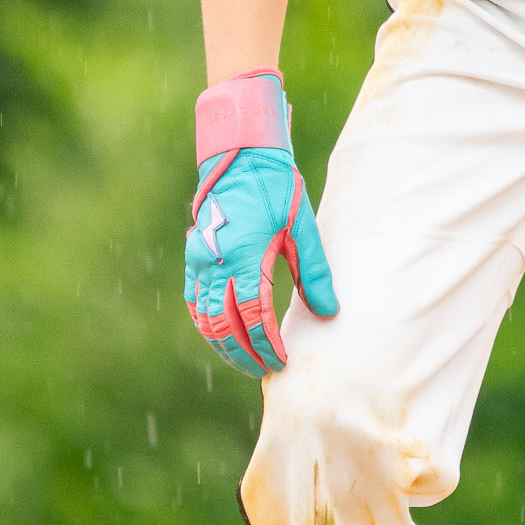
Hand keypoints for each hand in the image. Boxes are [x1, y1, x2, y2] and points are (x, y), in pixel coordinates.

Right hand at [184, 69, 337, 376]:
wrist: (242, 156)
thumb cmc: (276, 188)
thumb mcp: (302, 228)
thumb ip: (313, 272)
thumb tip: (330, 311)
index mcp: (245, 255)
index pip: (253, 316)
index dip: (266, 344)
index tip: (282, 361)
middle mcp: (216, 261)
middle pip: (225, 325)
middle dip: (244, 353)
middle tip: (265, 369)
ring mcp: (200, 260)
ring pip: (205, 317)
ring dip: (224, 343)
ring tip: (246, 359)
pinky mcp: (194, 256)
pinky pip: (195, 300)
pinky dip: (207, 323)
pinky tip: (223, 334)